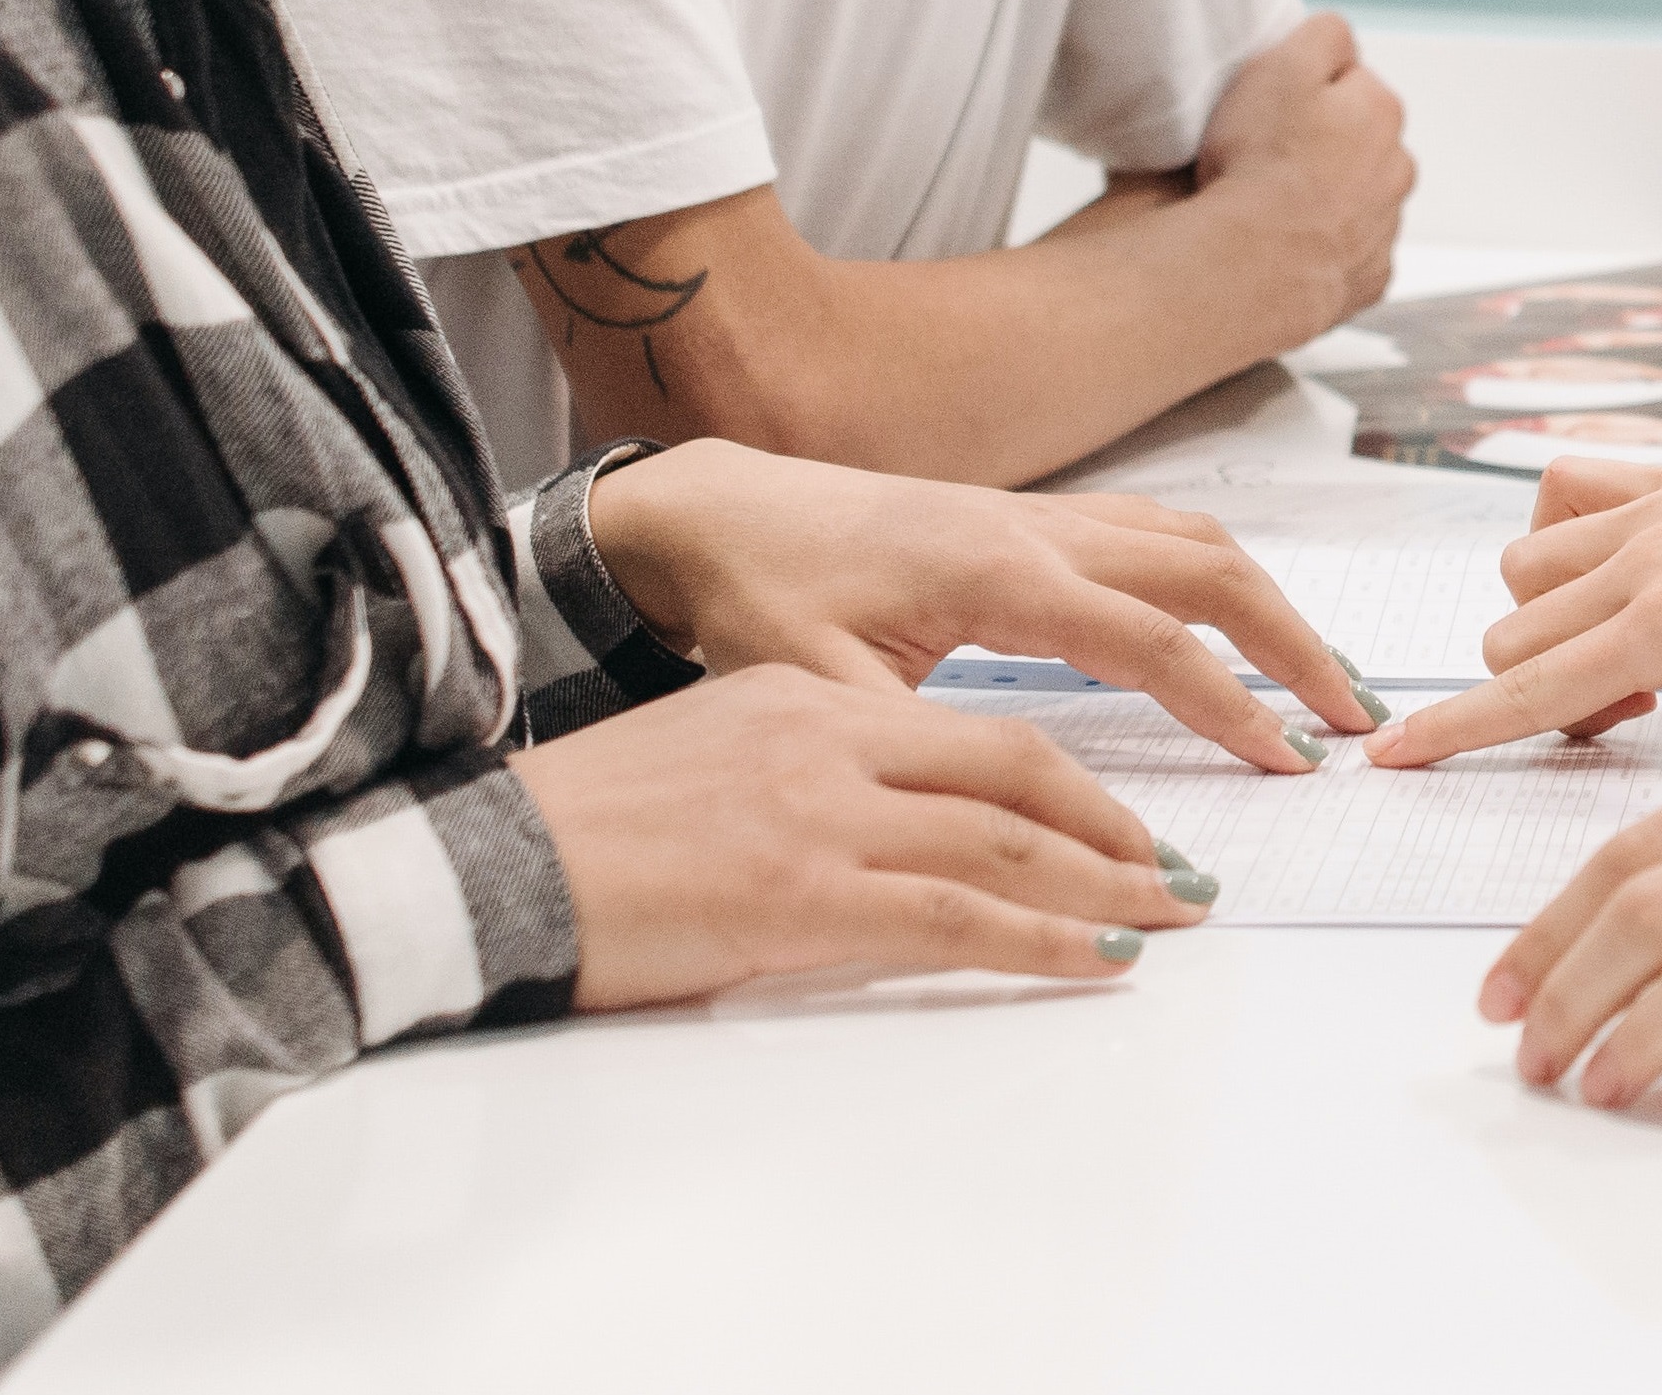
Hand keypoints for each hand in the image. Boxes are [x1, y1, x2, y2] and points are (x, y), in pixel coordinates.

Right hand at [523, 663, 1208, 1006]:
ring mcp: (821, 814)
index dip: (1062, 783)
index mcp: (805, 699)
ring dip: (1104, 885)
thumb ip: (806, 776)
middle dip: (1109, 825)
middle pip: (1015, 771)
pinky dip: (1044, 941)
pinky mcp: (804, 892)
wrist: (486, 864)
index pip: (970, 735)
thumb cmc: (582, 832)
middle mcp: (828, 739)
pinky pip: (959, 920)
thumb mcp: (709, 761)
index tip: (1114, 823)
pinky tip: (1097, 961)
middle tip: (1175, 870)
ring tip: (1167, 915)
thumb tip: (886, 835)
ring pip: (1005, 843)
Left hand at [586, 439, 1380, 766]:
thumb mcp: (817, 690)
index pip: (1153, 640)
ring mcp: (1040, 513)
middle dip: (1294, 643)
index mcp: (998, 574)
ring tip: (1319, 678)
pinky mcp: (1030, 516)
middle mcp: (1038, 529)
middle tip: (1352, 718)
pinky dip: (1216, 574)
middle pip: (1210, 568)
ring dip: (1268, 603)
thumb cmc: (759, 596)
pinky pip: (1154, 530)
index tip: (1291, 761)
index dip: (1231, 703)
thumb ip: (912, 746)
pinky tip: (1235, 621)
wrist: (715, 511)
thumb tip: (989, 816)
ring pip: (1193, 539)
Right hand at [1190, 12, 1410, 330]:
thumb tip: (1341, 39)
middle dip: (1324, 143)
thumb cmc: (1262, 166)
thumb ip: (1322, 36)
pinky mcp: (1369, 277)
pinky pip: (1349, 251)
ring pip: (1357, 197)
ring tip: (1273, 205)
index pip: (1351, 80)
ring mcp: (1386, 228)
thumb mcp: (1283, 67)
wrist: (1253, 266)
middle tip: (1269, 157)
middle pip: (1358, 141)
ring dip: (1327, 196)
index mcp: (1381, 112)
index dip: (1308, 90)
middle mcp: (1397, 169)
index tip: (1277, 109)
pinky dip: (1325, 247)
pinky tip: (1289, 244)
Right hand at [1363, 416, 1661, 770]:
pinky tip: (1620, 582)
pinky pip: (1562, 495)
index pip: (1537, 687)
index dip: (1456, 730)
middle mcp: (1650, 554)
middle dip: (1530, 697)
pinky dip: (1559, 541)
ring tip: (1637, 666)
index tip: (1386, 756)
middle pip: (1512, 637)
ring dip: (1543, 628)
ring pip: (1523, 571)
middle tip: (1632, 724)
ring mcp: (1656, 507)